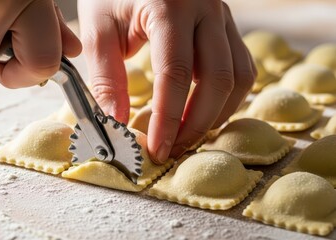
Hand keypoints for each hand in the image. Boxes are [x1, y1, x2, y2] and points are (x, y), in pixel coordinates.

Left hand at [78, 0, 255, 163]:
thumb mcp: (99, 28)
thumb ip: (106, 77)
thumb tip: (118, 123)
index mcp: (169, 7)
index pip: (175, 74)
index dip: (168, 119)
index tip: (157, 149)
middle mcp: (205, 9)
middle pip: (218, 78)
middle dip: (197, 123)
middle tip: (173, 149)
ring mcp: (222, 16)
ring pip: (239, 75)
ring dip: (216, 113)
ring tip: (188, 135)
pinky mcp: (227, 24)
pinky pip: (241, 66)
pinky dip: (226, 96)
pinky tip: (204, 110)